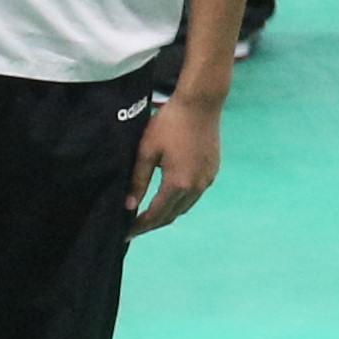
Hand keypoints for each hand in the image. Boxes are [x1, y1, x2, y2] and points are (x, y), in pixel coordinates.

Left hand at [125, 90, 221, 233]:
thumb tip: (129, 206)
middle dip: (152, 224)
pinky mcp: (212, 172)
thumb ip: (138, 180)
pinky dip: (179, 203)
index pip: (156, 215)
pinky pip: (194, 196)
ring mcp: (207, 180)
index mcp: (178, 184)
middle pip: (172, 216)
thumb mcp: (146, 151)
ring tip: (148, 217)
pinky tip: (168, 199)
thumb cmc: (169, 124)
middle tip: (134, 228)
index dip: (140, 226)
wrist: (201, 104)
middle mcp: (196, 187)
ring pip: (184, 208)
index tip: (126, 234)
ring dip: (167, 215)